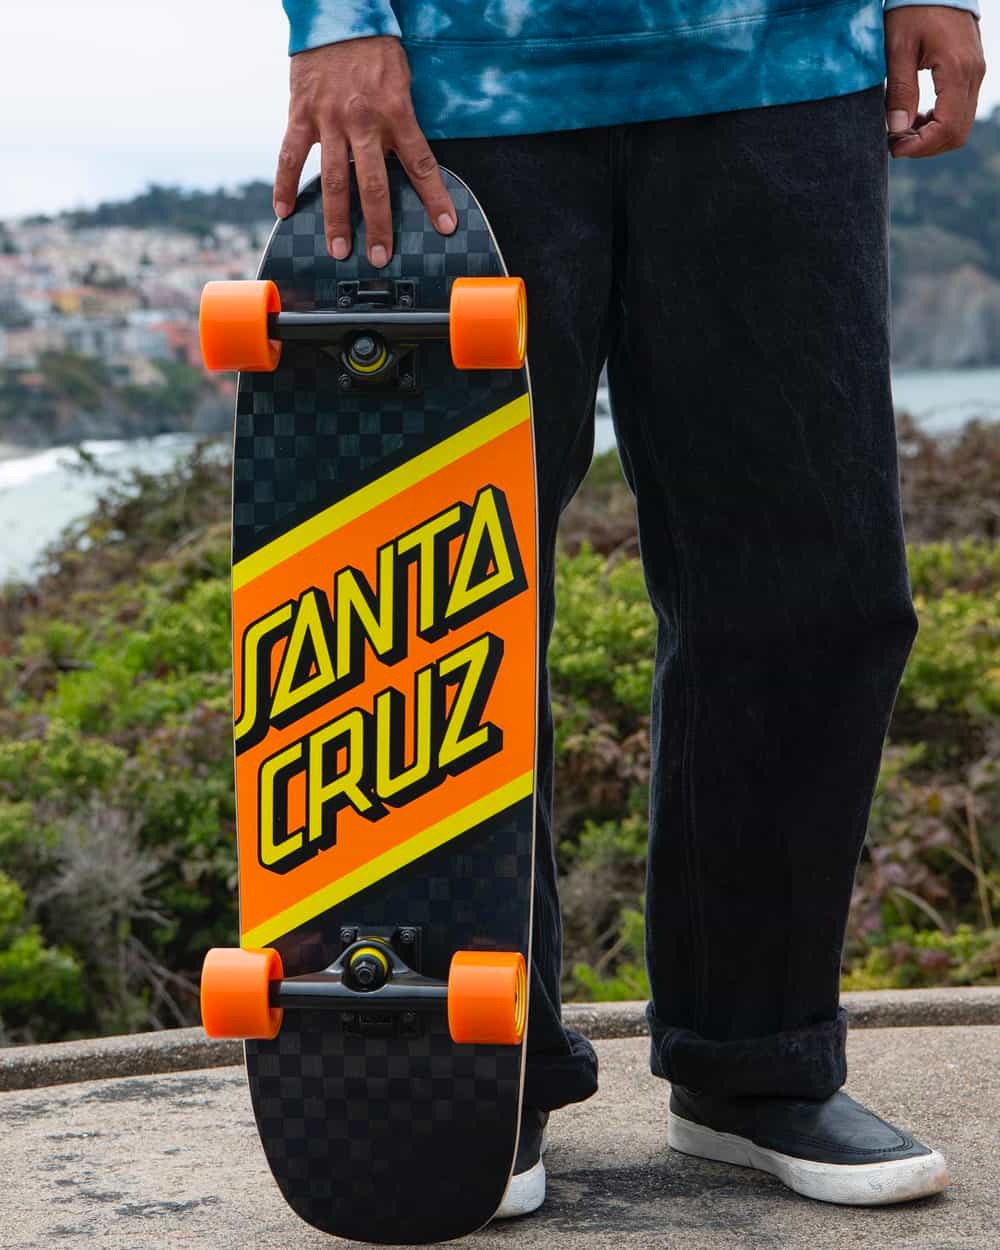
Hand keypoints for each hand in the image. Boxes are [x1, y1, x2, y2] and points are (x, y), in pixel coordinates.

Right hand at [273, 37, 456, 265]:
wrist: (337, 15)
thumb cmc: (374, 51)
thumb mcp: (401, 83)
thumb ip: (403, 123)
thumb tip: (410, 164)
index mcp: (396, 112)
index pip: (420, 163)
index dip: (434, 198)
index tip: (445, 227)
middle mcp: (364, 120)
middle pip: (373, 184)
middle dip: (379, 225)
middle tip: (379, 257)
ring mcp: (330, 119)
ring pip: (334, 179)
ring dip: (335, 219)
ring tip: (338, 249)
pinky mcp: (302, 114)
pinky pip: (291, 155)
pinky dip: (285, 184)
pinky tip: (284, 212)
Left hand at [885, 6, 985, 157]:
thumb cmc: (913, 10)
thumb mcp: (898, 49)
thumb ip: (899, 90)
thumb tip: (897, 129)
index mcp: (957, 70)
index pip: (948, 128)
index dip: (921, 147)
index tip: (894, 148)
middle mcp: (973, 75)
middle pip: (958, 133)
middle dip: (925, 146)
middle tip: (895, 143)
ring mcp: (975, 74)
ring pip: (960, 125)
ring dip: (931, 137)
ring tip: (901, 131)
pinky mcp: (970, 73)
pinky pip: (960, 110)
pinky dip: (938, 123)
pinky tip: (915, 119)